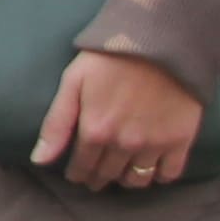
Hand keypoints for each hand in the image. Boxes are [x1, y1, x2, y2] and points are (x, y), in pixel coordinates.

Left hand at [33, 47, 208, 190]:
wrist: (161, 40)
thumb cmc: (112, 56)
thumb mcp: (74, 81)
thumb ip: (56, 123)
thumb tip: (39, 161)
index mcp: (96, 131)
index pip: (82, 168)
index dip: (77, 174)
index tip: (77, 174)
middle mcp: (124, 144)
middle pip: (108, 175)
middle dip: (98, 178)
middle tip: (97, 174)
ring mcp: (154, 144)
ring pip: (137, 180)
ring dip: (126, 179)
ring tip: (122, 170)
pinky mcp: (180, 140)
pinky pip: (169, 174)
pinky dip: (159, 176)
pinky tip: (152, 167)